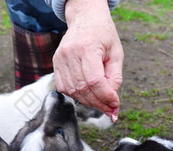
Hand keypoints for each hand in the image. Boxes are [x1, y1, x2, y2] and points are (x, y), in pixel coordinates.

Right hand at [53, 0, 122, 118]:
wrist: (85, 19)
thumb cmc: (103, 35)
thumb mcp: (116, 53)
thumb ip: (115, 77)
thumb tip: (112, 101)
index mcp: (87, 47)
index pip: (95, 81)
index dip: (105, 96)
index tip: (115, 104)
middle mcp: (70, 53)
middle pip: (83, 88)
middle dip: (99, 103)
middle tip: (111, 110)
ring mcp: (60, 58)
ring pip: (73, 91)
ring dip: (89, 102)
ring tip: (101, 104)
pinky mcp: (55, 63)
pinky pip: (64, 88)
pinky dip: (77, 96)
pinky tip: (88, 95)